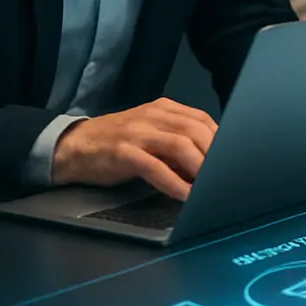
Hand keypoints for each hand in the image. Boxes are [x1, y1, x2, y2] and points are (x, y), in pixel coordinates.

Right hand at [50, 98, 218, 200]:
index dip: (220, 139)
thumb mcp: (151, 134)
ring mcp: (138, 133)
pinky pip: (155, 167)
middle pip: (196, 131)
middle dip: (214, 155)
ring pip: (180, 145)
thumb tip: (210, 161)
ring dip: (199, 168)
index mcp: (164, 109)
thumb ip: (178, 142)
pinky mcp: (123, 152)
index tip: (232, 159)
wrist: (73, 146)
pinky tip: (184, 195)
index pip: (202, 119)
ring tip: (210, 186)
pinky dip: (174, 182)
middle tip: (224, 176)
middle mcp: (154, 116)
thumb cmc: (118, 143)